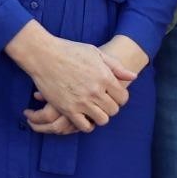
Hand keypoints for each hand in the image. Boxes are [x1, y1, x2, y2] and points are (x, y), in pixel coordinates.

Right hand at [26, 33, 146, 133]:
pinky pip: (84, 126)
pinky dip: (87, 125)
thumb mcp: (96, 53)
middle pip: (114, 110)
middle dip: (110, 107)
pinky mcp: (68, 109)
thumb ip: (116, 66)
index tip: (112, 95)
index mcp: (105, 76)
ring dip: (100, 116)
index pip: (123, 97)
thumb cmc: (69, 51)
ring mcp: (82, 101)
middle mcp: (95, 90)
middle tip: (102, 102)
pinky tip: (84, 117)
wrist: (44, 55)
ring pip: (102, 120)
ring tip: (94, 110)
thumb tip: (133, 77)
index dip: (119, 97)